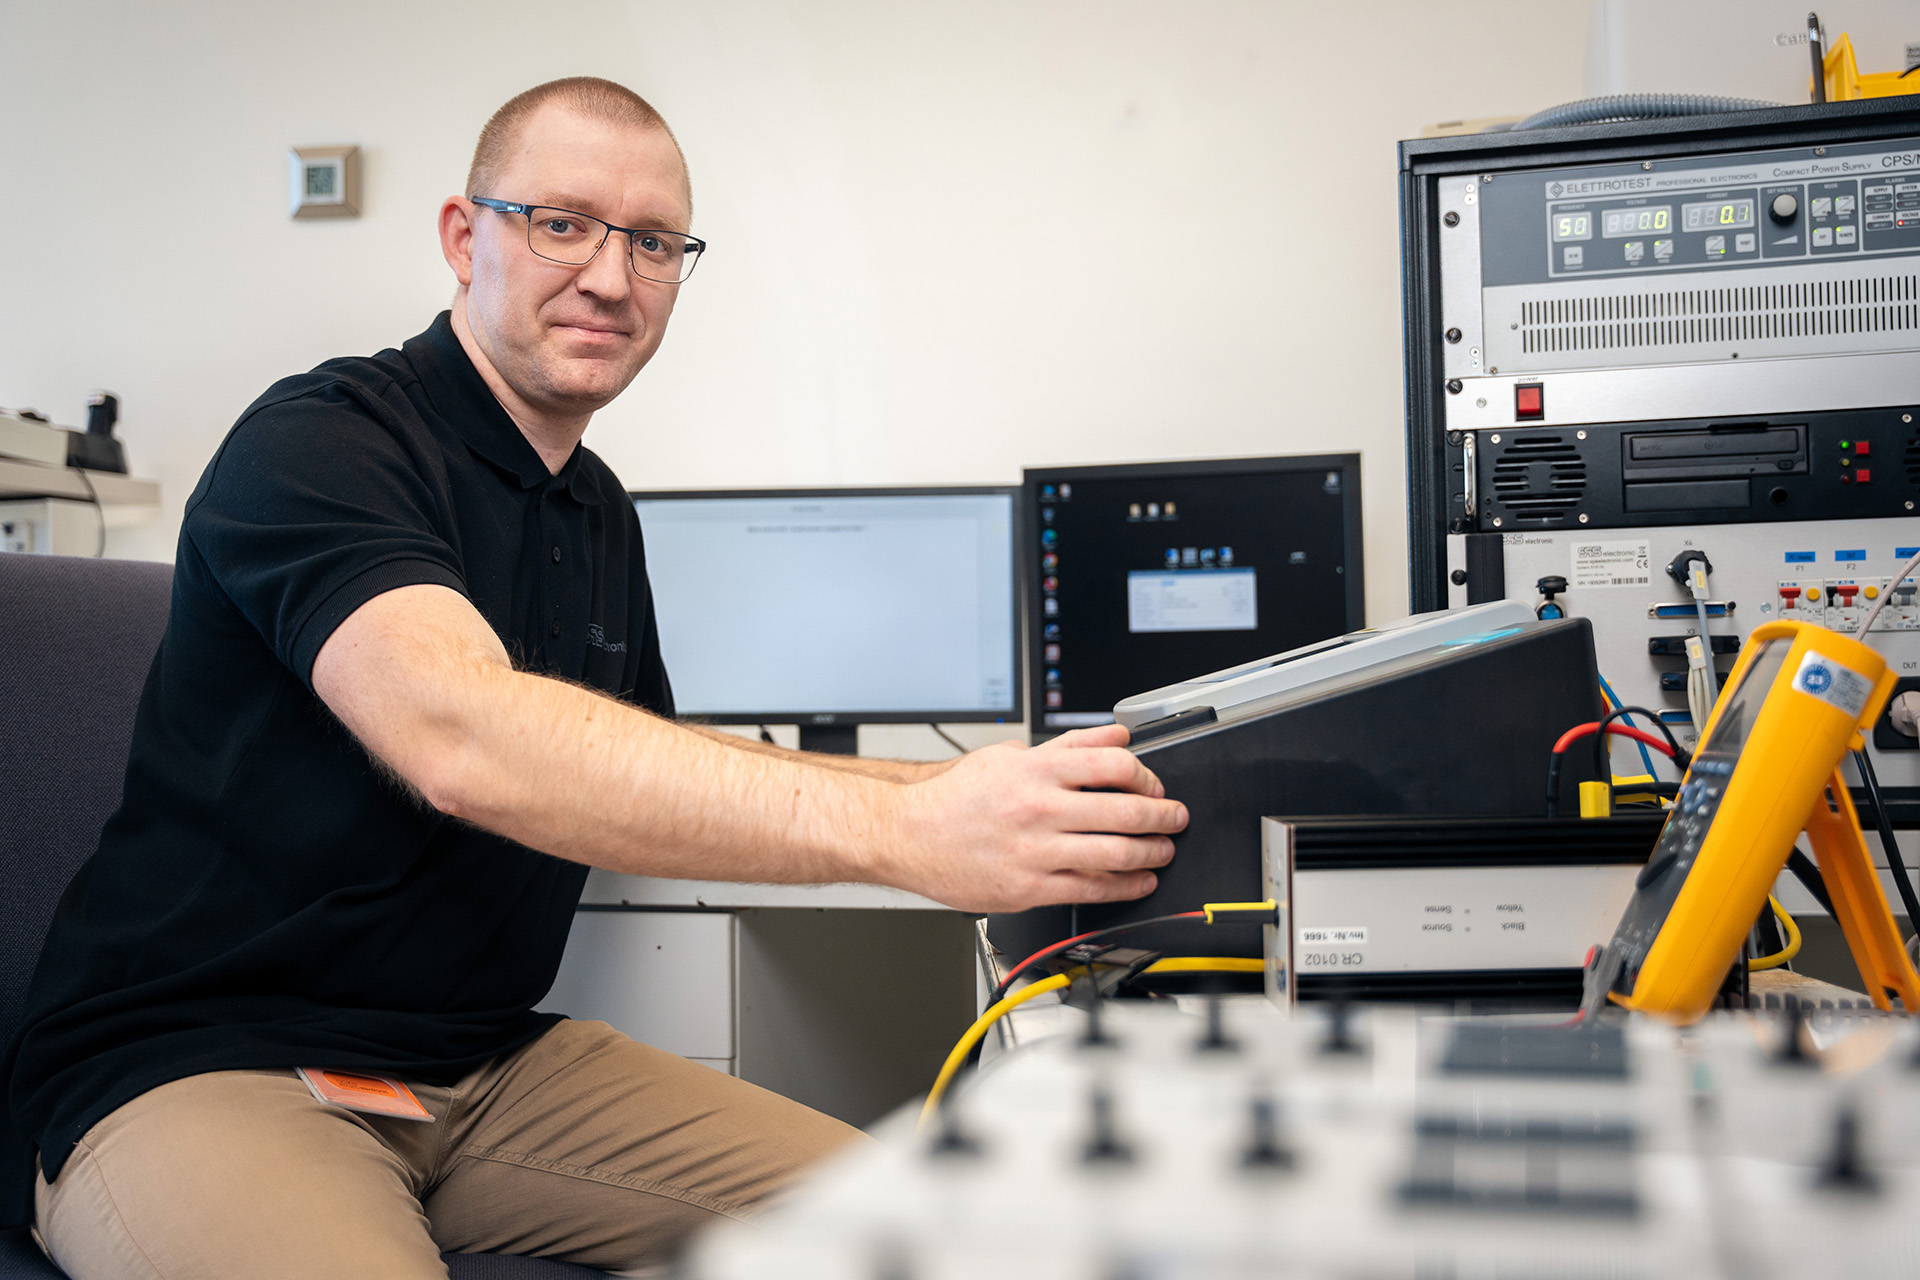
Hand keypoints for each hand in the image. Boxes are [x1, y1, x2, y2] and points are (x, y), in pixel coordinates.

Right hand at [881, 724, 1187, 912]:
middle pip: (1126, 811)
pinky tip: (1137, 882)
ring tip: (1162, 851)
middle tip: (1174, 819)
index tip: (1155, 786)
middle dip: (1163, 817)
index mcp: (1038, 771)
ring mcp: (1037, 851)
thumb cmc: (954, 797)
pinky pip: (1091, 889)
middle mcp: (1041, 809)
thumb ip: (1067, 747)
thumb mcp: (1009, 756)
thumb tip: (1114, 737)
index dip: (1148, 777)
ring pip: (1116, 854)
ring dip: (1152, 854)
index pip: (1116, 767)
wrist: (908, 834)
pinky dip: (1125, 887)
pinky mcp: (1029, 887)